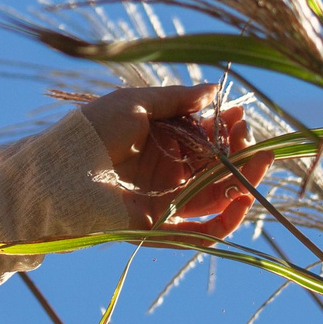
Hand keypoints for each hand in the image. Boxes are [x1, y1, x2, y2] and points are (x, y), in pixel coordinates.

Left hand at [78, 83, 269, 244]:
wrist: (60, 167)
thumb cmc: (92, 129)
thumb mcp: (137, 103)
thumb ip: (177, 99)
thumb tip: (214, 90)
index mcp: (159, 143)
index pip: (203, 139)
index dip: (225, 128)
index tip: (241, 114)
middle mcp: (163, 173)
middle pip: (214, 169)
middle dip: (238, 152)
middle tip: (251, 137)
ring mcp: (161, 201)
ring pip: (213, 198)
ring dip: (242, 181)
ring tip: (262, 161)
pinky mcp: (156, 228)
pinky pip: (198, 233)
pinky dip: (225, 221)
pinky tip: (243, 200)